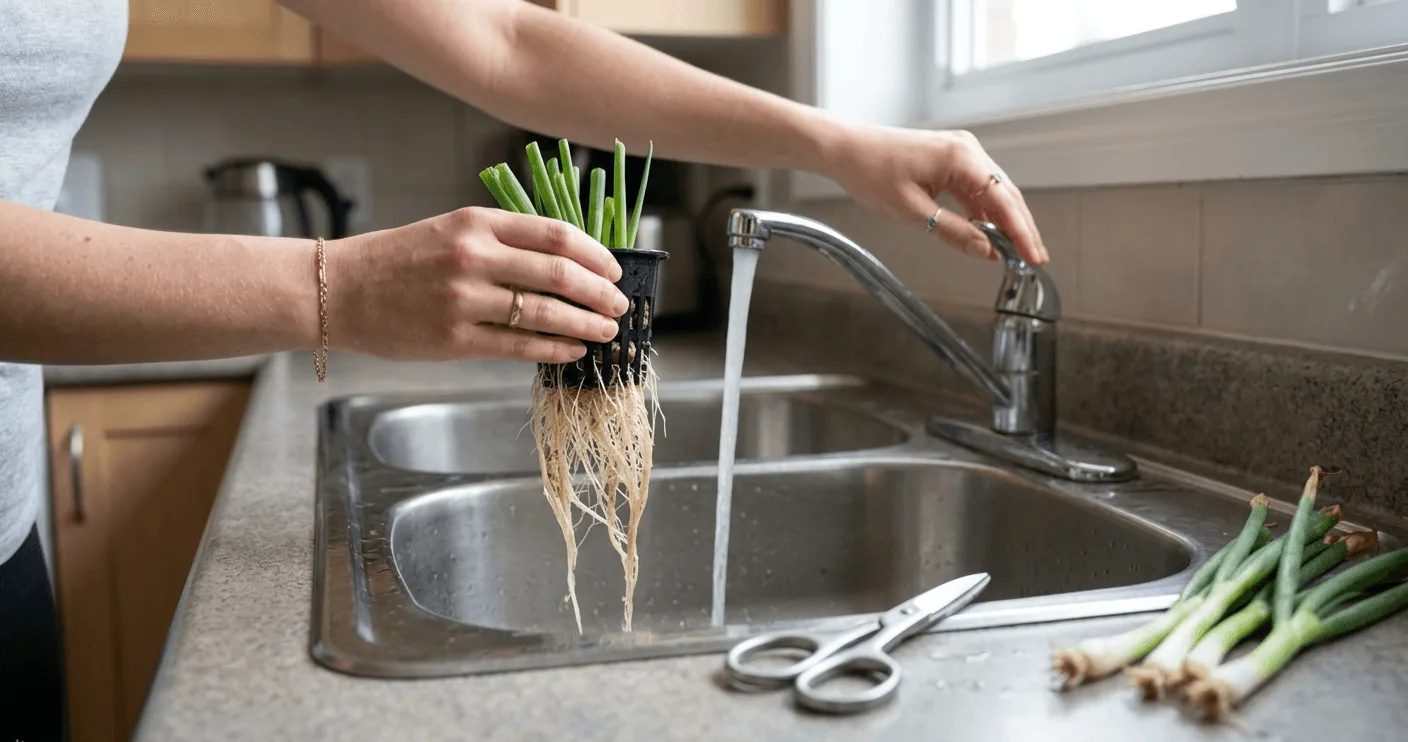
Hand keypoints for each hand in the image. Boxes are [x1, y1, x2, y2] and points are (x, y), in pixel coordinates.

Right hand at [325, 207, 628, 362]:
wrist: (340, 290)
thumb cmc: (400, 261)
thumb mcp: (451, 231)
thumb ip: (503, 242)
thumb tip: (566, 264)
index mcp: (476, 222)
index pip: (554, 234)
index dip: (594, 253)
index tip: (614, 268)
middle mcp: (473, 256)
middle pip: (558, 273)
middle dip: (599, 292)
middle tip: (619, 304)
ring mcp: (464, 299)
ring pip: (544, 312)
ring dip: (586, 323)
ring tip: (606, 331)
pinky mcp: (454, 339)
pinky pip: (520, 346)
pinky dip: (555, 348)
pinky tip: (573, 350)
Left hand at [824, 124, 1048, 264]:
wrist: (846, 149)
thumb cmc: (871, 172)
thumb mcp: (913, 211)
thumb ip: (953, 231)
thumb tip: (984, 250)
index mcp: (961, 157)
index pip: (1004, 200)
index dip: (1021, 232)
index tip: (1033, 256)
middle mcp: (966, 149)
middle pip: (1006, 194)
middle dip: (1021, 228)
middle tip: (1033, 258)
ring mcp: (959, 151)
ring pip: (993, 191)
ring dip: (1004, 221)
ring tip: (1015, 251)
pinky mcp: (949, 158)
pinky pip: (975, 187)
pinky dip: (983, 211)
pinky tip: (987, 233)